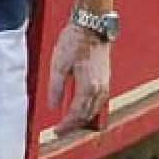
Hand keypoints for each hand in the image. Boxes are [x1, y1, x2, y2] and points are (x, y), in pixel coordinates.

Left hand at [47, 22, 112, 137]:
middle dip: (74, 126)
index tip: (56, 132)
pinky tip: (79, 108)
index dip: (66, 126)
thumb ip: (55, 88)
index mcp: (88, 87)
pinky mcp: (105, 79)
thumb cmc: (74, 42)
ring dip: (82, 119)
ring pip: (94, 110)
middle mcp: (100, 89)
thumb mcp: (58, 64)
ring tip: (69, 123)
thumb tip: (53, 107)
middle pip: (87, 116)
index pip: (76, 114)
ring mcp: (105, 85)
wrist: (92, 27)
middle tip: (61, 131)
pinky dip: (88, 109)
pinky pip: (98, 102)